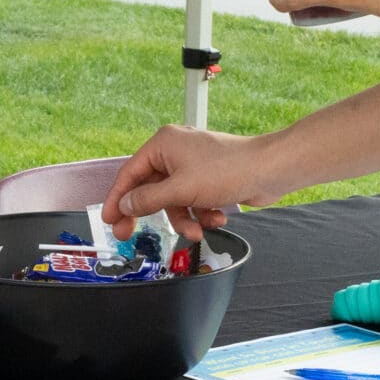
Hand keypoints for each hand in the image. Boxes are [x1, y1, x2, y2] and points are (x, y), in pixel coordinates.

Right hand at [100, 125, 288, 242]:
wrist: (269, 170)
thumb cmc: (228, 170)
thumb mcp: (180, 190)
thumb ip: (148, 200)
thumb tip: (125, 205)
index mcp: (163, 144)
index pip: (130, 174)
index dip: (117, 199)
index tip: (109, 220)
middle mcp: (175, 151)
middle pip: (150, 189)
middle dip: (150, 213)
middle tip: (129, 235)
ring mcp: (193, 165)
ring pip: (174, 200)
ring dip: (184, 218)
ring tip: (196, 230)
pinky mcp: (208, 178)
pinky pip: (193, 200)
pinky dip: (201, 213)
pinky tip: (215, 217)